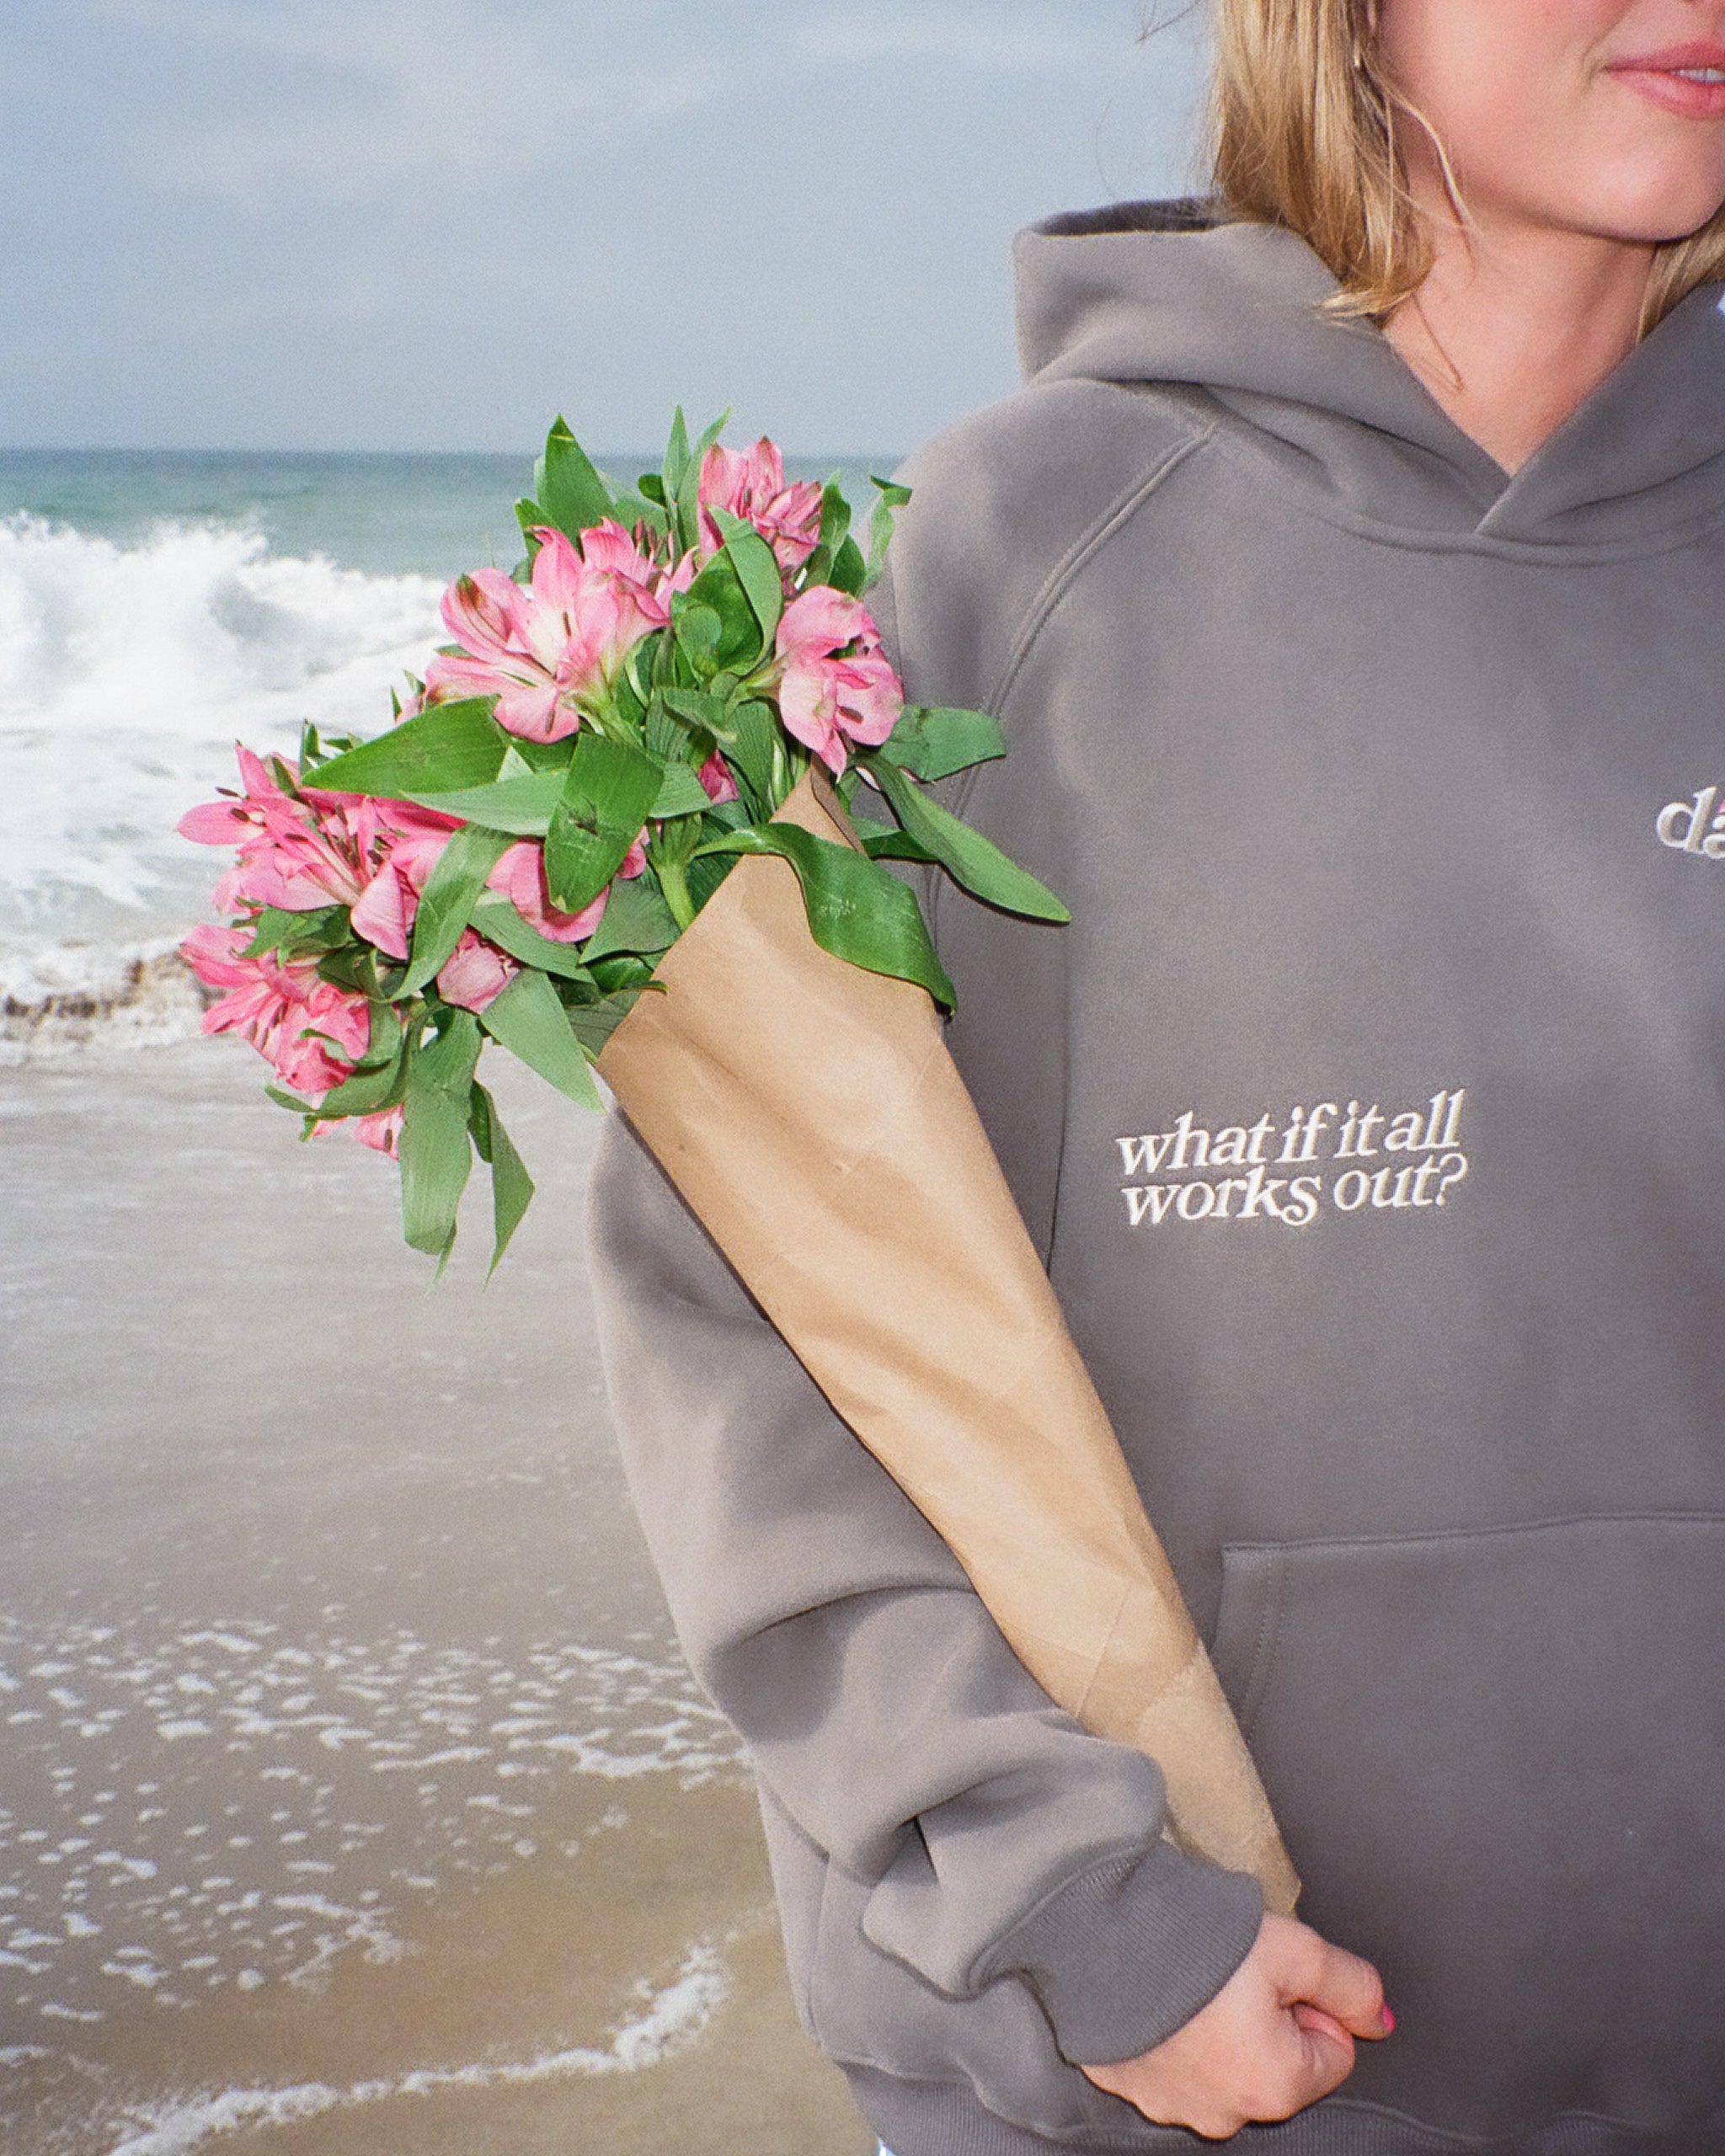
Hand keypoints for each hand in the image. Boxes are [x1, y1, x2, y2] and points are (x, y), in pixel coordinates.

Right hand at [1080, 1912, 1391, 2140]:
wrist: (1095, 1923)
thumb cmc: (1191, 1938)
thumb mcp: (1295, 1946)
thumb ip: (1351, 1985)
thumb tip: (1380, 2018)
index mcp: (1273, 2086)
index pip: (1332, 2051)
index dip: (1309, 2000)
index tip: (1275, 1970)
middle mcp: (1224, 2112)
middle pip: (1276, 2062)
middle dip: (1265, 2015)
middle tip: (1234, 1967)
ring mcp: (1171, 2103)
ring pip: (1223, 2063)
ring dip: (1217, 2024)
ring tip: (1190, 1973)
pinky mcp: (1128, 2083)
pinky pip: (1171, 2062)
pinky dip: (1172, 2030)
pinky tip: (1159, 1989)